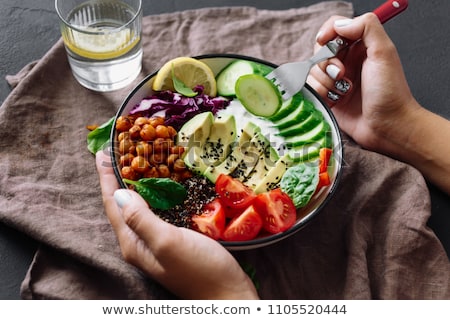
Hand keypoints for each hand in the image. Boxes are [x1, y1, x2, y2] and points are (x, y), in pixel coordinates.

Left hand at [96, 150, 258, 298]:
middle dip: (118, 177)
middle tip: (119, 151)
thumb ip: (141, 219)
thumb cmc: (201, 270)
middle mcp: (140, 243)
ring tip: (138, 161)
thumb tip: (119, 193)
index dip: (106, 178)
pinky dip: (157, 193)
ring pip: (141, 207)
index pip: (114, 205)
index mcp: (133, 243)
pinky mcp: (174, 240)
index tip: (102, 151)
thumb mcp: (168, 242)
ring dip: (137, 183)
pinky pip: (158, 211)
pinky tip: (164, 184)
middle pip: (123, 205)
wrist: (228, 295)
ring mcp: (157, 242)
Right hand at [308, 13, 419, 153]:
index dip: (327, 32)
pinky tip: (336, 100)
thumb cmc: (390, 92)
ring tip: (343, 91)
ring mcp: (336, 79)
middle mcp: (347, 60)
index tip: (325, 41)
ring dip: (326, 81)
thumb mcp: (384, 52)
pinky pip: (312, 88)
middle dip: (326, 61)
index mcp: (361, 45)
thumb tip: (339, 24)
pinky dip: (321, 93)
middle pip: (319, 49)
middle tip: (341, 74)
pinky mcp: (328, 97)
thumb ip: (366, 27)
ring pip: (313, 70)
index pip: (335, 27)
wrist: (388, 126)